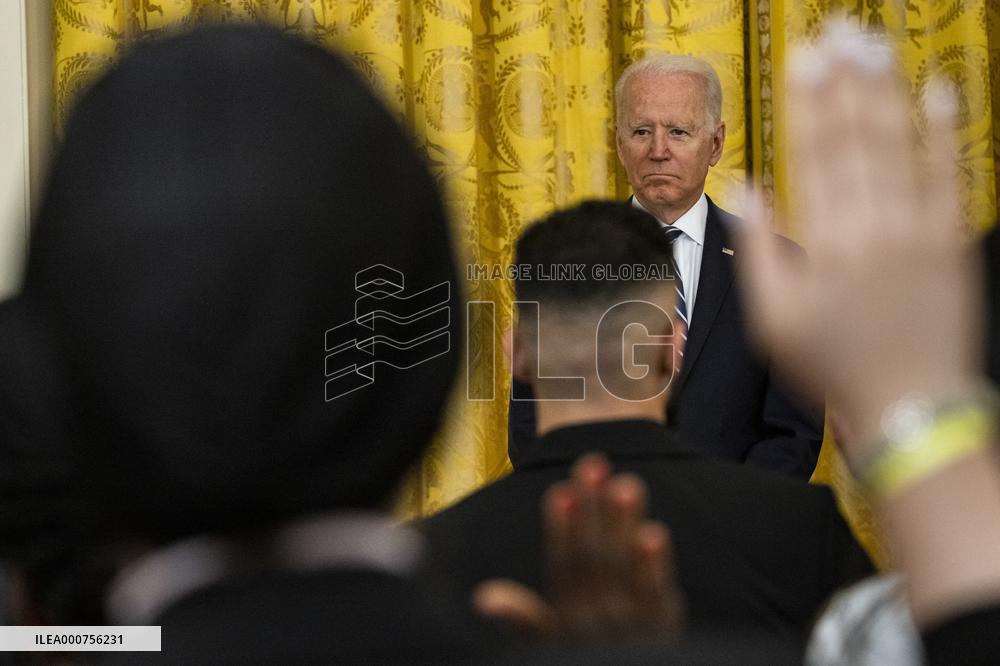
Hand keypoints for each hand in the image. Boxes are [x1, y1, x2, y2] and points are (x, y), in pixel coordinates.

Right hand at [474, 453, 685, 642]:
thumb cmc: (582, 659)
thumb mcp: (548, 644)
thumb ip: (522, 618)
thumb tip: (483, 598)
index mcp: (564, 617)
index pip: (560, 566)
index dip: (560, 528)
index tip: (561, 490)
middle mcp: (593, 620)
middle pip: (592, 558)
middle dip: (593, 510)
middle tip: (594, 465)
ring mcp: (629, 626)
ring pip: (624, 568)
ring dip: (624, 526)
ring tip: (626, 485)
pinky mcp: (661, 630)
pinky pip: (657, 596)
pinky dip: (654, 566)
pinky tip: (654, 533)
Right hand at [738, 21, 982, 463]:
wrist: (911, 404)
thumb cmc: (833, 367)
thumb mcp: (772, 321)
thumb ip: (758, 251)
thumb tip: (749, 189)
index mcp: (825, 242)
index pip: (814, 154)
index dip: (808, 102)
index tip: (803, 60)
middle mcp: (874, 225)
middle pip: (857, 137)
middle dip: (845, 80)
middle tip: (837, 32)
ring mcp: (919, 230)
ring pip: (901, 144)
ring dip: (887, 91)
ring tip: (874, 44)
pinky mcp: (953, 240)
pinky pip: (951, 173)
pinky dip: (945, 132)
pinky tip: (939, 91)